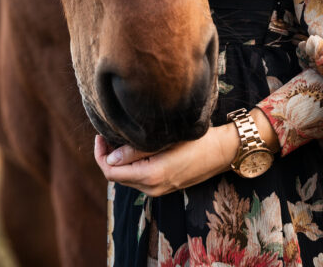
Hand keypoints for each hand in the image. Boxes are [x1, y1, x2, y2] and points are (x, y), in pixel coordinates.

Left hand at [93, 125, 240, 195]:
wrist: (222, 151)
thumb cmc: (196, 140)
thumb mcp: (165, 140)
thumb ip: (136, 150)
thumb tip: (110, 157)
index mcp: (150, 176)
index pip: (110, 172)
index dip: (100, 155)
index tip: (100, 135)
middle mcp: (152, 188)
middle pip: (117, 176)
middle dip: (108, 156)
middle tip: (108, 133)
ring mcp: (158, 190)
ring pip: (128, 178)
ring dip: (119, 161)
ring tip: (120, 138)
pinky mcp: (164, 186)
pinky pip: (139, 178)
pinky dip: (131, 165)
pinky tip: (134, 148)